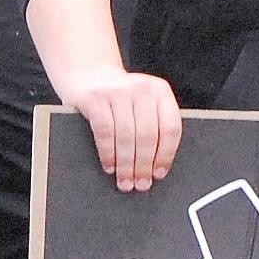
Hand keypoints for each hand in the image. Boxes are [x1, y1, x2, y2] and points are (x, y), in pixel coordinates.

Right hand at [66, 69, 181, 192]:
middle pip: (148, 135)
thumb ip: (154, 124)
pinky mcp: (95, 98)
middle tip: (140, 184)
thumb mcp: (142, 103)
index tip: (159, 174)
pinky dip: (108, 154)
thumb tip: (157, 167)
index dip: (166, 155)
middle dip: (144, 165)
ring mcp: (117, 91)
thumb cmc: (119, 98)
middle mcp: (141, 88)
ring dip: (126, 165)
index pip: (170, 127)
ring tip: (125, 181)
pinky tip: (109, 166)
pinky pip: (105, 132)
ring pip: (126, 136)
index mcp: (160, 91)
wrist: (88, 74)